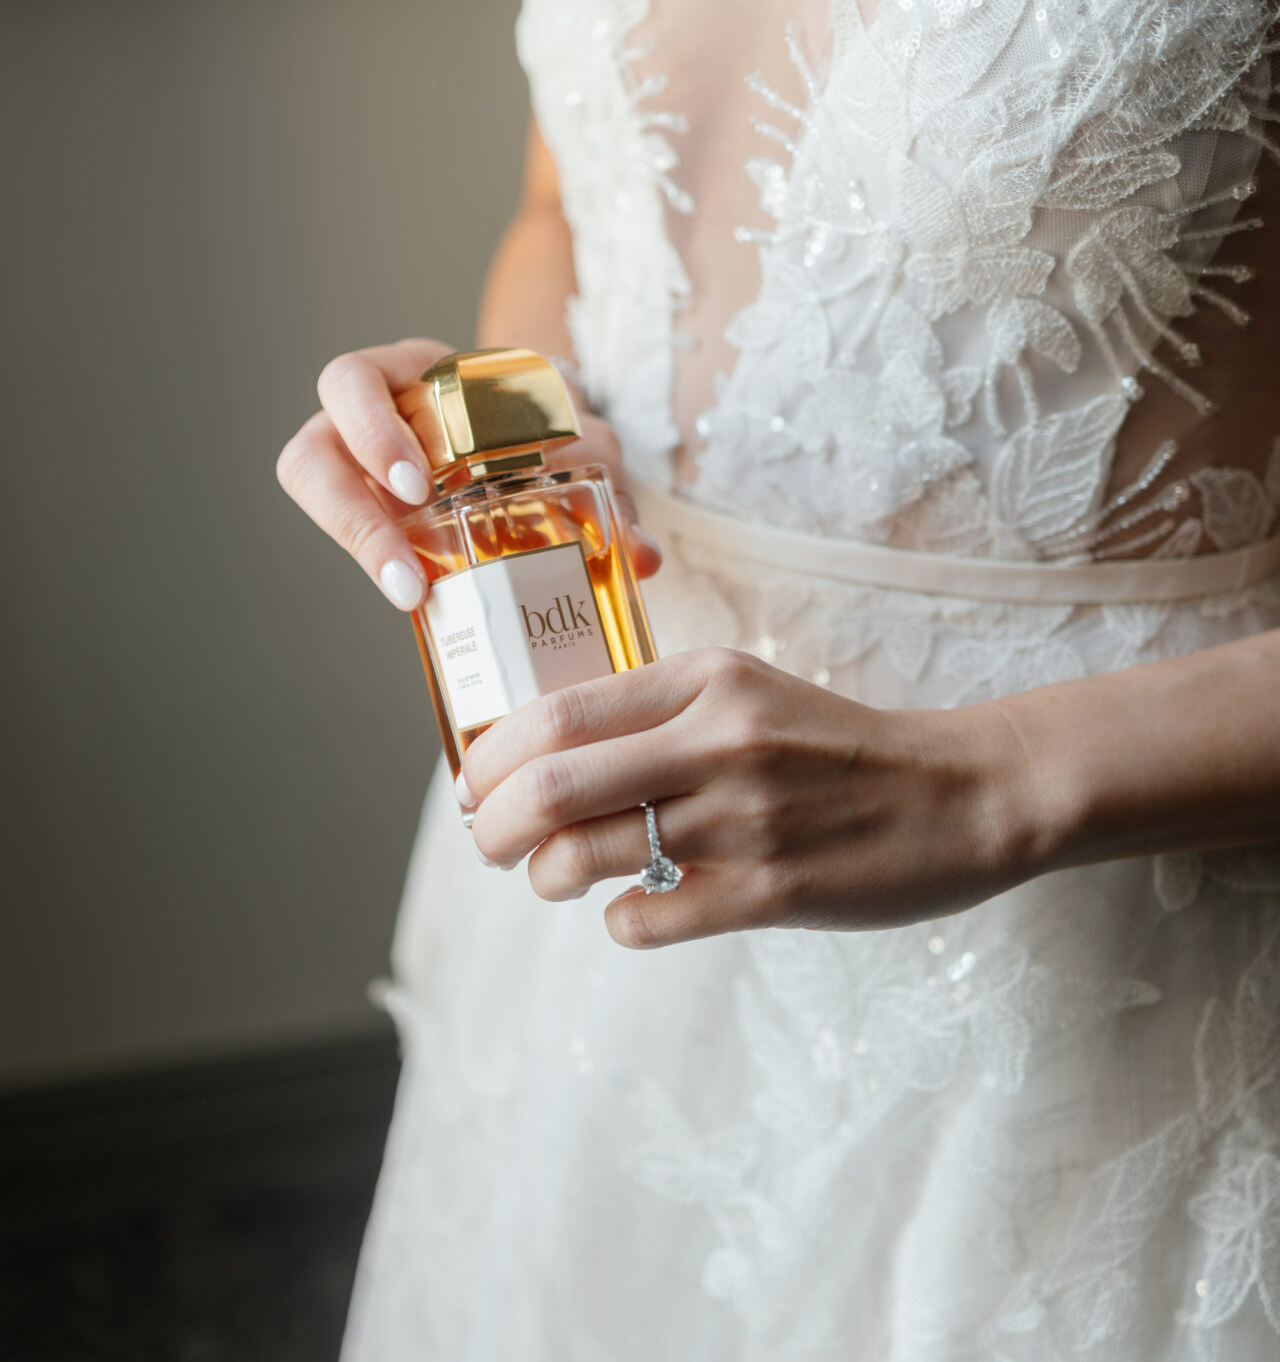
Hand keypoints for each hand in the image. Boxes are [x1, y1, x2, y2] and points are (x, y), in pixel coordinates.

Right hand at [276, 337, 661, 608]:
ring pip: (313, 492)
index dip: (372, 431)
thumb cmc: (546, 424)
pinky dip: (383, 567)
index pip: (354, 382)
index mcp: (411, 375)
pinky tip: (424, 600)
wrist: (543, 434)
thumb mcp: (582, 441)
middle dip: (348, 509)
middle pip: (312, 449)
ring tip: (410, 590)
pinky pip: (352, 538)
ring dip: (355, 543)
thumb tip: (641, 554)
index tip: (418, 487)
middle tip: (405, 562)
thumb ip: (610, 485)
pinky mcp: (369, 514)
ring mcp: (359, 469)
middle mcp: (369, 419)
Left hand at [461, 650, 1042, 948]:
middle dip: (494, 824)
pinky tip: (636, 909)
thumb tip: (539, 755)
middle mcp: (720, 739)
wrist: (959, 792)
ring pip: (586, 856)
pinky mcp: (773, 891)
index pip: (557, 713)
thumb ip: (654, 712)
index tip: (473, 783)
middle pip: (552, 785)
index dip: (491, 756)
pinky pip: (649, 919)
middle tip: (489, 843)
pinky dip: (620, 921)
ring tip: (558, 876)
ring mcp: (746, 818)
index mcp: (706, 679)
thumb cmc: (833, 746)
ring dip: (548, 876)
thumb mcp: (744, 694)